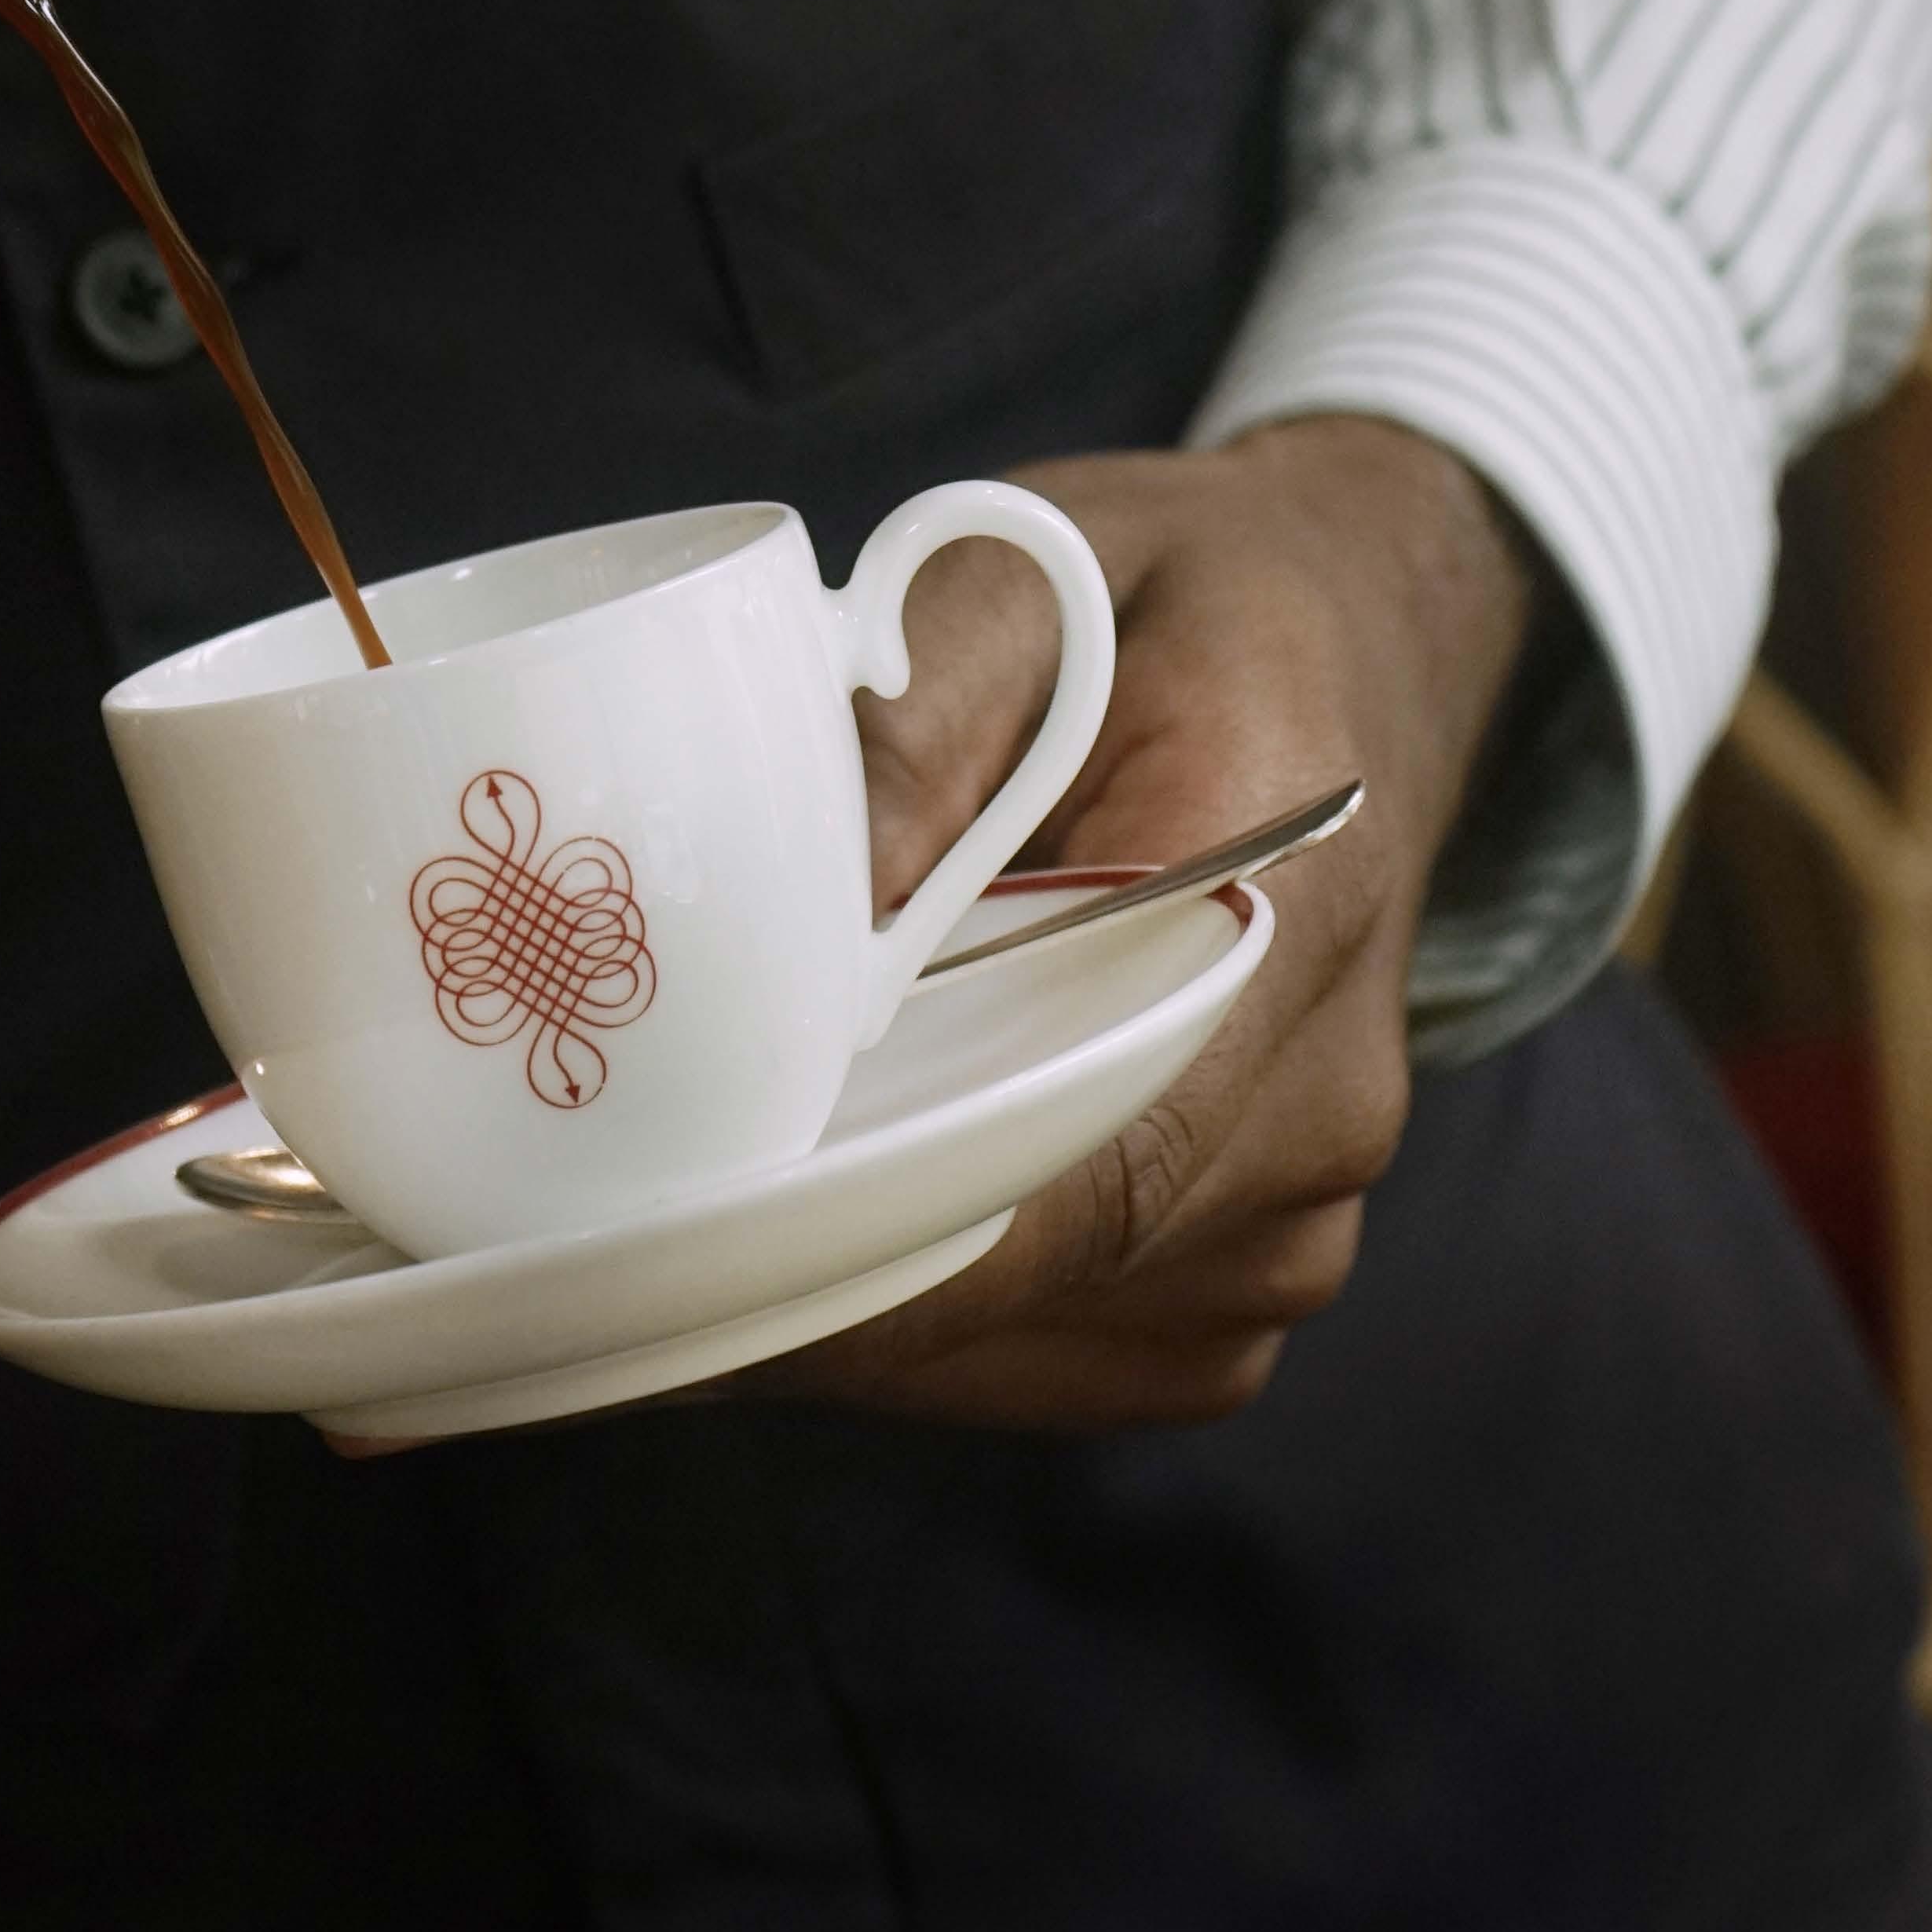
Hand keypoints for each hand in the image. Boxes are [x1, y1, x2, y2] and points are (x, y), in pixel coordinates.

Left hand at [745, 414, 1542, 1430]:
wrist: (1356, 638)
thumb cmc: (1175, 602)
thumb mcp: (1038, 575)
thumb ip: (910, 723)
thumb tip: (772, 922)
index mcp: (1292, 924)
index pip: (1083, 1167)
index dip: (866, 1245)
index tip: (668, 1269)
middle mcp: (1318, 1113)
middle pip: (1024, 1281)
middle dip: (794, 1290)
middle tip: (574, 1264)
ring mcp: (1297, 1218)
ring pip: (1026, 1350)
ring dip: (847, 1314)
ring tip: (676, 1222)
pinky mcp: (1243, 1269)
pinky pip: (1063, 1356)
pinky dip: (927, 1321)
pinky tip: (824, 1224)